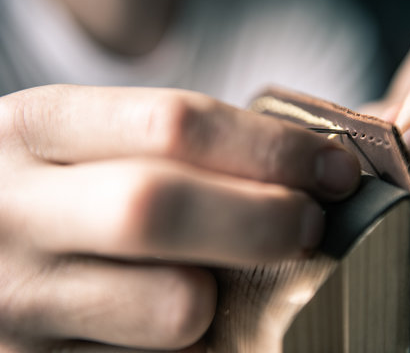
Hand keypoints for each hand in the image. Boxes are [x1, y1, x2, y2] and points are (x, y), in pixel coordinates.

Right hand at [0, 85, 359, 350]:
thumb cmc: (56, 184)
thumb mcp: (88, 141)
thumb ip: (174, 144)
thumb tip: (302, 166)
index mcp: (38, 128)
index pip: (173, 125)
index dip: (271, 148)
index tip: (332, 169)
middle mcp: (16, 211)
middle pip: (162, 209)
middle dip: (264, 220)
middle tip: (310, 226)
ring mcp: (20, 299)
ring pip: (170, 307)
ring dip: (228, 298)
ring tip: (231, 280)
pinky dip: (197, 344)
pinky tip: (190, 315)